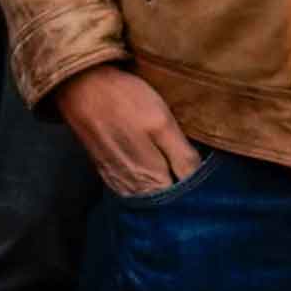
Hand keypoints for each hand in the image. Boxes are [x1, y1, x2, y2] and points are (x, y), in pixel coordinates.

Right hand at [52, 65, 204, 200]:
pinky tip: (154, 169)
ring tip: (178, 172)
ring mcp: (117, 181)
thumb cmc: (126, 101)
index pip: (182, 201)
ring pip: (149, 196)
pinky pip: (133, 187)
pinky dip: (147, 183)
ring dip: (164, 189)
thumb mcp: (163, 123)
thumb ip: (182, 157)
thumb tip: (199, 182)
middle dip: (182, 193)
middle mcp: (132, 188)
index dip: (199, 192)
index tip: (208, 180)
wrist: (81, 87)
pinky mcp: (108, 171)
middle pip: (164, 203)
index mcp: (150, 181)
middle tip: (196, 175)